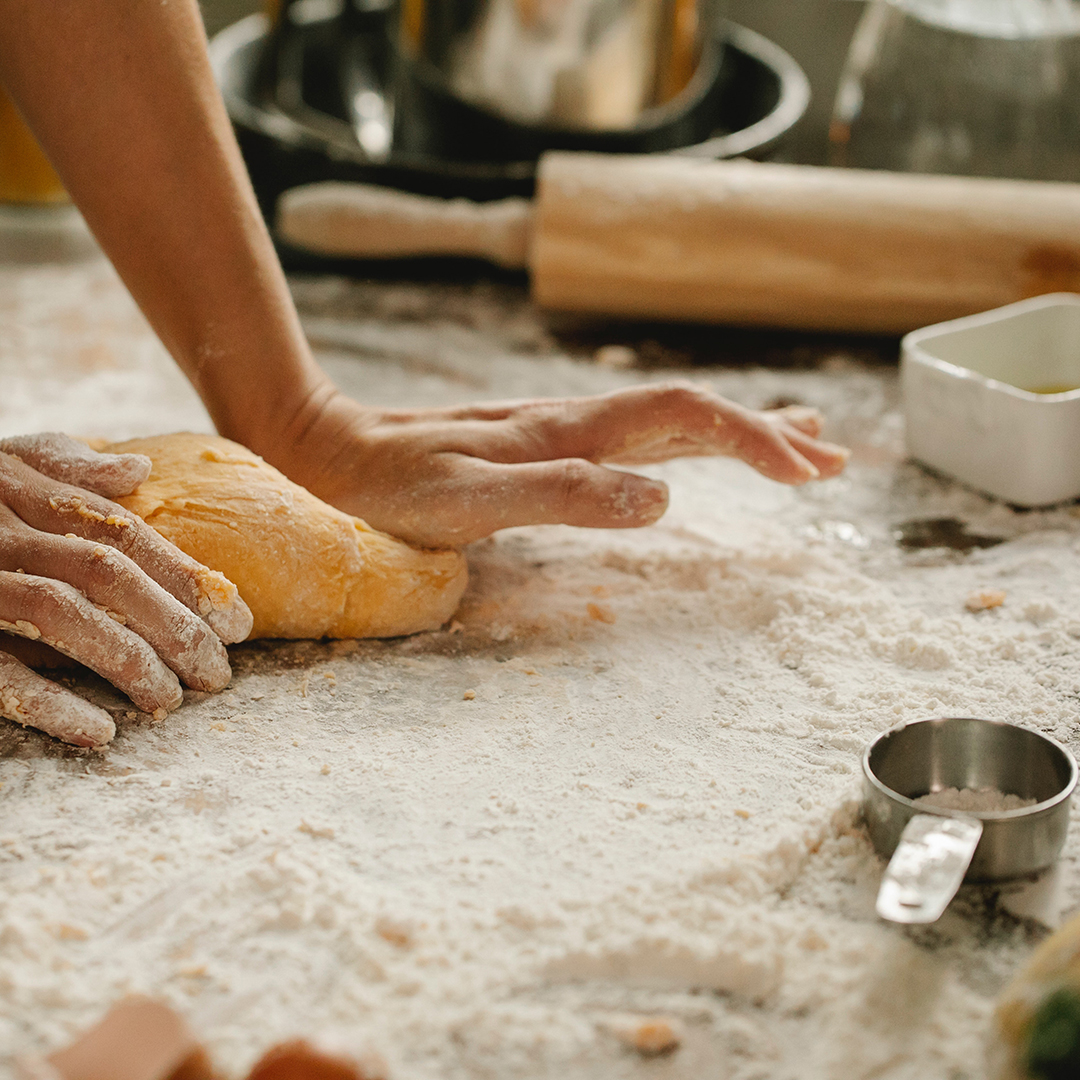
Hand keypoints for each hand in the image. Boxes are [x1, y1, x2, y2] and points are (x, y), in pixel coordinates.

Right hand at [0, 434, 252, 747]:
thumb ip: (60, 467)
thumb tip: (136, 469)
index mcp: (17, 488)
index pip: (124, 533)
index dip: (188, 577)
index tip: (240, 621)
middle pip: (107, 572)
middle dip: (174, 625)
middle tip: (220, 674)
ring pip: (61, 613)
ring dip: (127, 661)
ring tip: (171, 703)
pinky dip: (48, 702)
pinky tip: (98, 731)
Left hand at [262, 380, 849, 547]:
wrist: (334, 449)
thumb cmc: (392, 487)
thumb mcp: (470, 502)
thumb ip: (563, 496)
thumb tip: (664, 497)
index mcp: (571, 430)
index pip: (686, 416)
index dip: (754, 438)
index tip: (809, 474)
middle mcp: (576, 421)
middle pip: (694, 411)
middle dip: (767, 434)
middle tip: (832, 460)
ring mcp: (563, 430)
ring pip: (670, 419)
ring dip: (740, 432)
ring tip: (799, 447)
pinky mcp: (545, 446)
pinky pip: (635, 437)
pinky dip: (688, 441)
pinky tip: (691, 454)